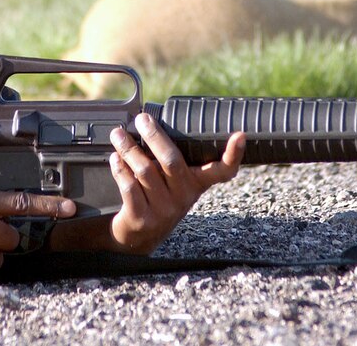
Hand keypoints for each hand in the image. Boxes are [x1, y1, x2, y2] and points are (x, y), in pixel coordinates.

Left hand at [107, 114, 245, 253]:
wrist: (139, 237)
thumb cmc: (159, 197)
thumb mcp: (174, 182)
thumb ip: (171, 159)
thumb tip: (151, 121)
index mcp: (197, 184)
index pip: (223, 171)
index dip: (233, 155)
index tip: (240, 136)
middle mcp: (184, 197)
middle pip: (172, 161)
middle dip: (155, 136)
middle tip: (141, 119)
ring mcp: (163, 210)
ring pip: (145, 170)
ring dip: (129, 149)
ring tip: (118, 134)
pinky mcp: (142, 218)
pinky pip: (129, 186)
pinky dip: (120, 168)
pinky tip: (115, 158)